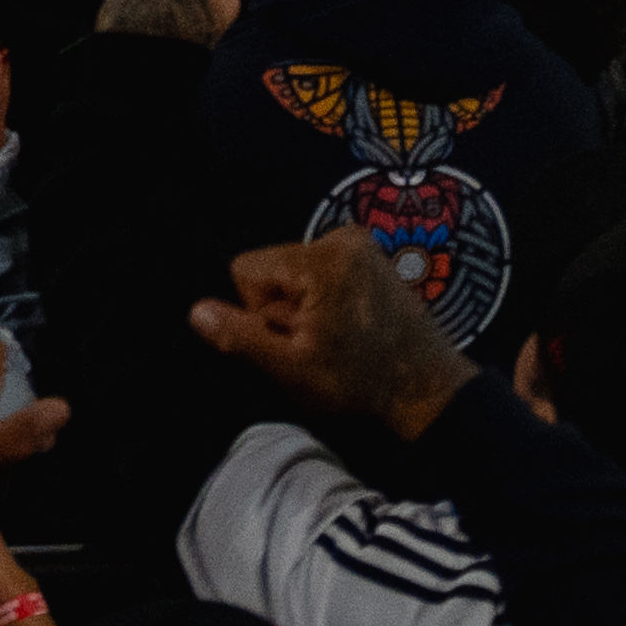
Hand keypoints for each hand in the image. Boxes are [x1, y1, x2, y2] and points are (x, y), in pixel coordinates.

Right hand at [194, 231, 472, 443]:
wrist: (429, 388)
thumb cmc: (360, 382)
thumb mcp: (293, 369)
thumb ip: (241, 338)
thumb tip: (197, 311)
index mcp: (320, 259)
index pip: (246, 269)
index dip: (259, 312)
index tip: (294, 340)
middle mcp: (341, 237)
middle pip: (273, 270)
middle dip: (283, 309)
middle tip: (319, 346)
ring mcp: (361, 244)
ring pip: (295, 273)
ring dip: (304, 307)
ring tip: (338, 340)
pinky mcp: (372, 255)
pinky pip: (322, 271)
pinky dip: (326, 299)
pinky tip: (350, 328)